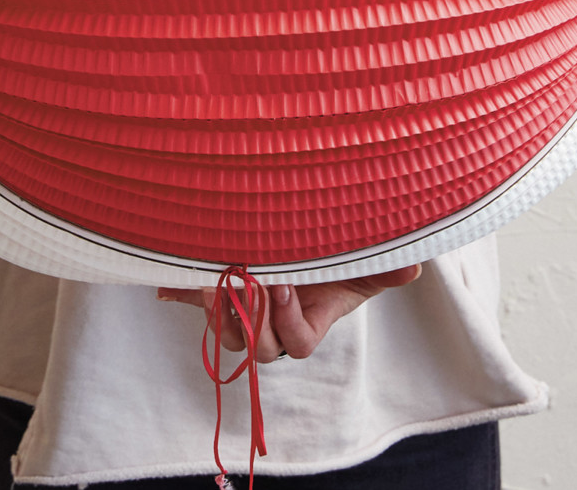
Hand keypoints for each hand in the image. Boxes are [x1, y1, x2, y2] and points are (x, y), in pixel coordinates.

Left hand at [156, 264, 421, 362]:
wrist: (311, 232)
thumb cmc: (340, 252)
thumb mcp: (364, 257)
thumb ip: (385, 266)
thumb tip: (413, 266)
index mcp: (309, 318)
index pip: (295, 343)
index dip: (287, 323)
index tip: (284, 286)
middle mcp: (274, 320)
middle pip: (255, 345)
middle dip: (249, 320)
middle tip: (244, 282)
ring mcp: (245, 305)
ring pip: (224, 331)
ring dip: (217, 308)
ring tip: (213, 279)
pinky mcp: (219, 283)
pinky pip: (194, 296)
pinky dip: (179, 290)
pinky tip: (163, 284)